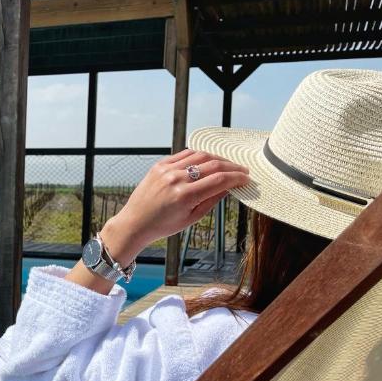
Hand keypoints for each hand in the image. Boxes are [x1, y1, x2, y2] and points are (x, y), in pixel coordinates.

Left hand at [65, 149, 247, 294]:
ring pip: (200, 156)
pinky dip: (200, 155)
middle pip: (213, 165)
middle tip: (242, 171)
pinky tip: (209, 160)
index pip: (219, 180)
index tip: (246, 179)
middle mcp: (176, 179)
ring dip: (218, 159)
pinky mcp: (160, 164)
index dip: (236, 178)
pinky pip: (185, 154)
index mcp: (185, 196)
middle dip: (231, 167)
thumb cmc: (163, 225)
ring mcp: (166, 170)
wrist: (135, 222)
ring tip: (227, 165)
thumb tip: (230, 186)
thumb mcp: (192, 218)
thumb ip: (212, 200)